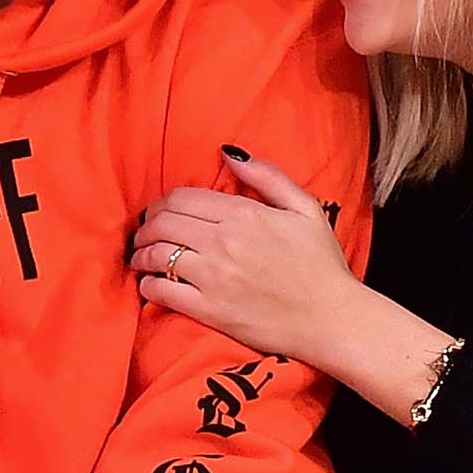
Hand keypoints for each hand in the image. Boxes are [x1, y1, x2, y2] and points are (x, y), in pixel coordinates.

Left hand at [133, 151, 358, 363]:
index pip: (183, 197)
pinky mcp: (210, 310)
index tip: (161, 212)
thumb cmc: (321, 265)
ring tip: (141, 258)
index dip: (164, 203)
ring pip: (157, 254)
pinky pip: (162, 291)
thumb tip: (228, 153)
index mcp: (244, 214)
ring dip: (141, 254)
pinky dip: (148, 285)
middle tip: (144, 234)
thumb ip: (266, 177)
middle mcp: (223, 242)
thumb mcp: (305, 208)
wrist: (331, 319)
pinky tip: (150, 284)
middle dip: (146, 226)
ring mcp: (213, 278)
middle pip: (162, 223)